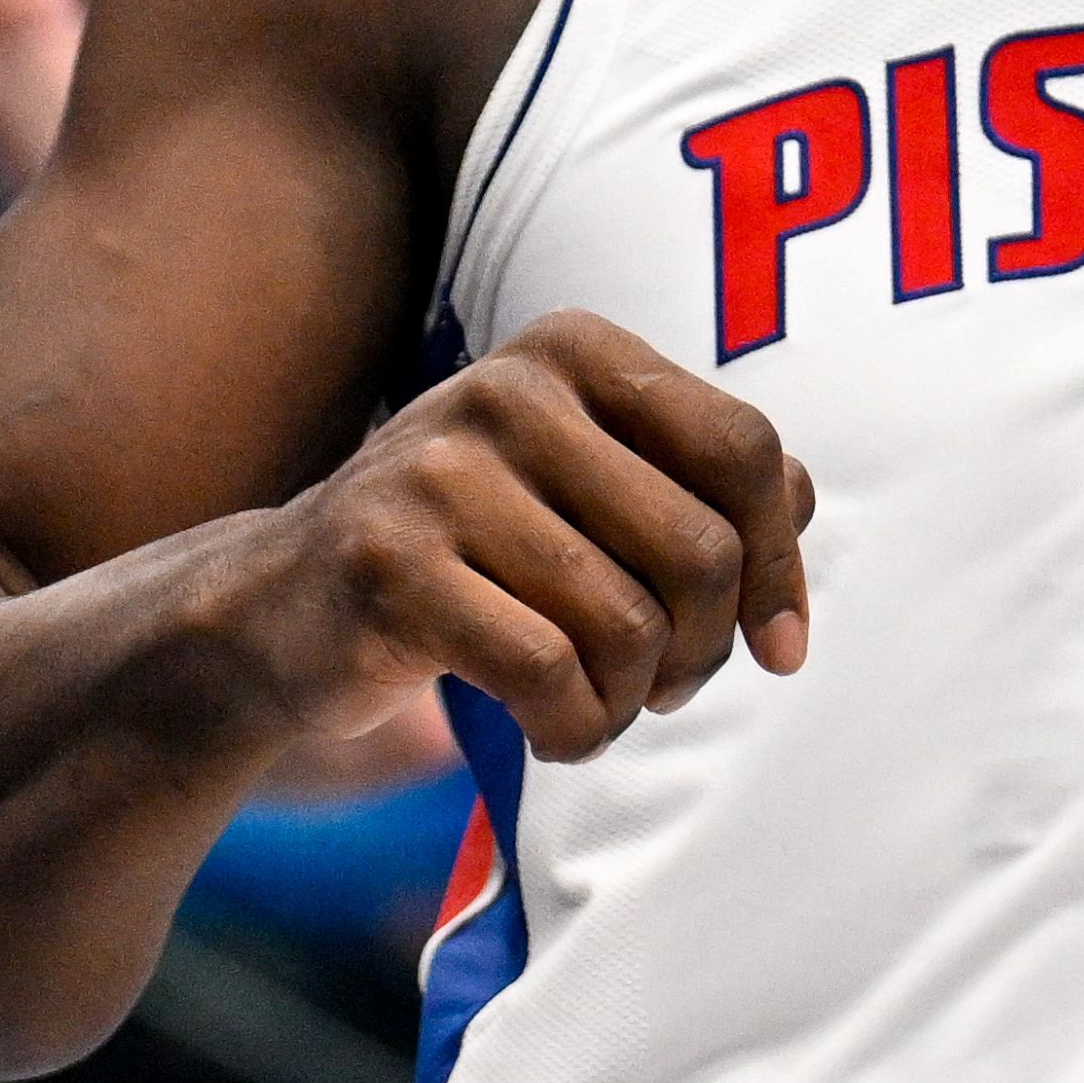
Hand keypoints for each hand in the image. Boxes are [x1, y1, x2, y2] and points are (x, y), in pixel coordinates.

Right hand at [282, 313, 816, 762]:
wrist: (285, 607)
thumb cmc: (479, 553)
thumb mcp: (593, 489)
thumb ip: (706, 484)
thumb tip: (798, 511)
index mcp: (575, 351)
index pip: (744, 450)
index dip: (781, 563)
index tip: (776, 644)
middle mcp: (509, 390)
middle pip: (700, 547)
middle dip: (705, 649)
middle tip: (667, 686)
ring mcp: (439, 472)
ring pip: (629, 623)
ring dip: (633, 699)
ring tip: (600, 705)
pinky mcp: (391, 566)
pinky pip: (549, 674)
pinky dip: (577, 729)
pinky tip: (555, 731)